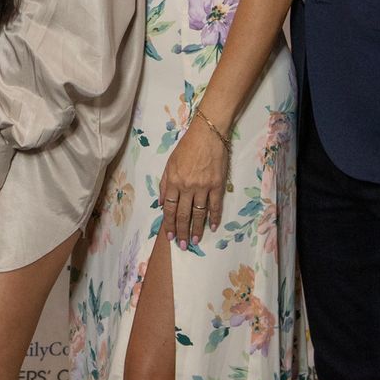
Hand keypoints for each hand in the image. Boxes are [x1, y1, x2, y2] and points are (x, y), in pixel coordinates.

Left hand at [162, 118, 230, 246]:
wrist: (207, 134)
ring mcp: (203, 187)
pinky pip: (215, 205)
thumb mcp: (169, 163)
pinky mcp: (217, 185)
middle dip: (181, 231)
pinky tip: (213, 227)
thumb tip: (162, 203)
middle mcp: (187, 186)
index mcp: (174, 181)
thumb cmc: (186, 147)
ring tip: (194, 241)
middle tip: (181, 245)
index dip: (168, 223)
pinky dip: (214, 218)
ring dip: (196, 229)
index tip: (168, 235)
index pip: (169, 208)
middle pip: (183, 214)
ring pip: (199, 213)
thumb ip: (165, 184)